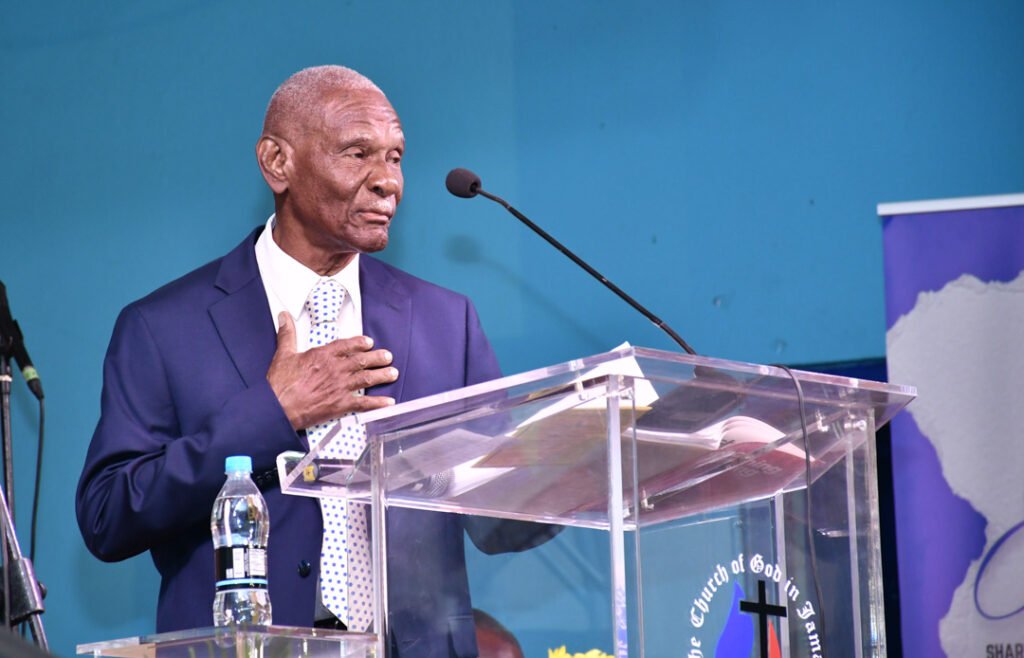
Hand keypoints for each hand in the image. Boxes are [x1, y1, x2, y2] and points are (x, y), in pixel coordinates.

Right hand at [267, 313, 398, 428]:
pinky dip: (378, 403)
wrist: (279, 407)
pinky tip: (389, 402)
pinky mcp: (341, 404)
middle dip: (377, 358)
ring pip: (367, 378)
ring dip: (382, 375)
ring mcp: (340, 387)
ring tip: (393, 373)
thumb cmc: (280, 383)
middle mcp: (336, 369)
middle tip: (387, 357)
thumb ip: (288, 334)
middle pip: (362, 361)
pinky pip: (364, 403)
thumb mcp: (283, 354)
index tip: (369, 342)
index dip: (359, 343)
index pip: (346, 345)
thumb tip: (284, 315)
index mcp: (323, 355)